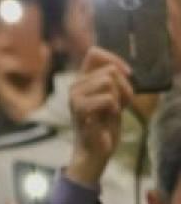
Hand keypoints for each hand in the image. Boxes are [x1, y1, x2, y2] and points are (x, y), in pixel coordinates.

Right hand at [0, 17, 50, 123]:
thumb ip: (41, 61)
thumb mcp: (37, 73)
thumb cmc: (32, 94)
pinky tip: (21, 65)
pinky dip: (9, 65)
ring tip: (13, 50)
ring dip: (1, 53)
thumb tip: (45, 46)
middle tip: (8, 36)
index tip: (0, 27)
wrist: (33, 115)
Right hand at [67, 47, 133, 185]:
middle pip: (109, 70)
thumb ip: (114, 80)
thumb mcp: (114, 97)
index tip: (128, 74)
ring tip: (114, 111)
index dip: (115, 59)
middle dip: (124, 86)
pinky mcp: (80, 110)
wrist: (96, 150)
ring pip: (108, 81)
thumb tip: (119, 68)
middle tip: (121, 104)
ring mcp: (75, 97)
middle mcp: (75, 86)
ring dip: (120, 97)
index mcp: (82, 80)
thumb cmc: (105, 124)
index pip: (94, 53)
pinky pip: (107, 98)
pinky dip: (115, 107)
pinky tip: (110, 117)